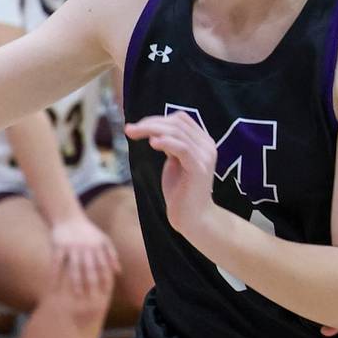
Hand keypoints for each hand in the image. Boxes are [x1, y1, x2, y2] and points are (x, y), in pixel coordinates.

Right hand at [48, 213, 119, 297]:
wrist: (68, 217)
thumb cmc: (87, 232)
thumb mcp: (102, 239)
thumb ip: (111, 253)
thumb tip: (118, 272)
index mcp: (96, 246)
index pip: (103, 264)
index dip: (105, 277)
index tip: (106, 291)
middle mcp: (85, 247)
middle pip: (89, 267)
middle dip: (91, 282)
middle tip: (92, 297)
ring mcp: (71, 246)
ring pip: (74, 266)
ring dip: (76, 281)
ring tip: (77, 294)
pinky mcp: (58, 245)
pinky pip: (56, 262)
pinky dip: (55, 273)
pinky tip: (54, 285)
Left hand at [126, 112, 218, 240]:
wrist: (193, 218)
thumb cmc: (182, 192)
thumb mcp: (175, 162)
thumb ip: (170, 145)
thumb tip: (155, 130)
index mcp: (203, 142)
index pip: (180, 119)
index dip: (157, 119)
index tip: (138, 127)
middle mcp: (207, 146)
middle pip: (177, 123)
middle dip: (150, 123)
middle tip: (129, 129)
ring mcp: (205, 157)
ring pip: (177, 132)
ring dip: (151, 130)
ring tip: (133, 134)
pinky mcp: (199, 169)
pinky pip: (182, 148)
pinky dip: (166, 142)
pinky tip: (152, 143)